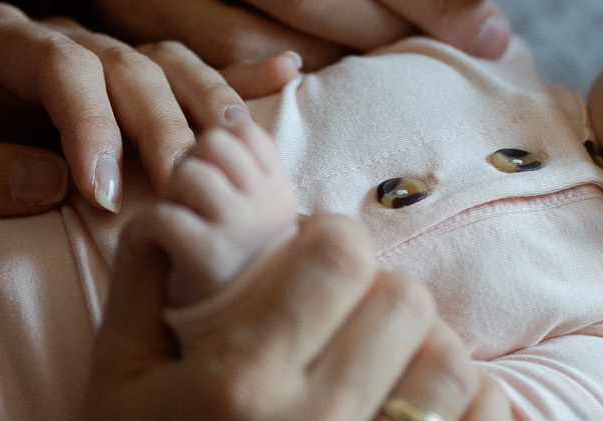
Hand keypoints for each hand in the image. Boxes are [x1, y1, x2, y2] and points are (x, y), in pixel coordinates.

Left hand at [0, 2, 300, 240]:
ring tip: (227, 149)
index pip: (59, 64)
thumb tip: (53, 180)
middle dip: (153, 123)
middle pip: (121, 60)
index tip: (101, 191)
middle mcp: (51, 33)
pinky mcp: (125, 80)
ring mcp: (94, 50)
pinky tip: (287, 68)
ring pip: (163, 59)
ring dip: (201, 103)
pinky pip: (187, 70)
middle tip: (175, 185)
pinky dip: (235, 73)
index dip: (88, 123)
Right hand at [88, 212, 498, 420]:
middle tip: (347, 312)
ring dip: (425, 347)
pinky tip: (422, 403)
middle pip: (404, 301)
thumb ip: (141, 282)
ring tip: (385, 360)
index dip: (333, 236)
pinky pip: (484, 420)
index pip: (339, 257)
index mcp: (240, 381)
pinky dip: (469, 403)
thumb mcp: (119, 378)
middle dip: (377, 290)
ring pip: (452, 363)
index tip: (314, 254)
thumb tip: (171, 204)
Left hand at [147, 109, 299, 306]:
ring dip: (169, 199)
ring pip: (189, 172)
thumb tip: (264, 94)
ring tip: (173, 233)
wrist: (227, 351)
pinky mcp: (208, 257)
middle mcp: (270, 206)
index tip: (208, 189)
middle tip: (187, 212)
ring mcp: (242, 230)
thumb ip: (248, 171)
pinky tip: (153, 251)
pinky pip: (164, 215)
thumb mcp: (253, 218)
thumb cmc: (228, 276)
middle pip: (213, 143)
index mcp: (280, 192)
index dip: (212, 152)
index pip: (242, 131)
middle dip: (188, 169)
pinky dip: (145, 230)